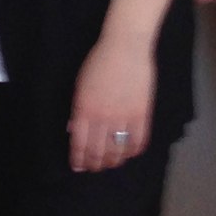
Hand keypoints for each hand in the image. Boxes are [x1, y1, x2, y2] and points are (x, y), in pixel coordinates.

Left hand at [67, 32, 155, 172]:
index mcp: (84, 110)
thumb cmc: (98, 61)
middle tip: (94, 168)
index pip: (80, 144)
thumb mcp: (80, 85)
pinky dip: (133, 152)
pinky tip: (129, 152)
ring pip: (118, 152)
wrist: (125, 47)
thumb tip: (73, 130)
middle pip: (98, 152)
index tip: (77, 166)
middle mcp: (103, 118)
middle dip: (94, 164)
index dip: (78, 159)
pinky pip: (138, 142)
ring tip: (110, 163)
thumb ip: (77, 110)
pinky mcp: (142, 115)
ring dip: (113, 162)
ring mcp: (124, 118)